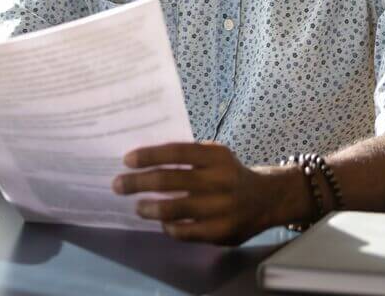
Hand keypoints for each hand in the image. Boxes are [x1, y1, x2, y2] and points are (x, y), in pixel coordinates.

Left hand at [112, 141, 278, 244]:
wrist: (266, 199)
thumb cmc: (228, 173)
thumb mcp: (214, 155)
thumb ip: (186, 156)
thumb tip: (143, 161)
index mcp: (216, 156)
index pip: (176, 152)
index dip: (149, 156)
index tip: (126, 160)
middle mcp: (219, 180)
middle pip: (169, 180)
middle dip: (138, 183)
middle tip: (118, 185)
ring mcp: (221, 208)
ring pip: (173, 209)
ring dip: (148, 208)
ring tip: (137, 207)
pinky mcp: (221, 232)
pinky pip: (185, 232)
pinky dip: (168, 226)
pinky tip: (162, 222)